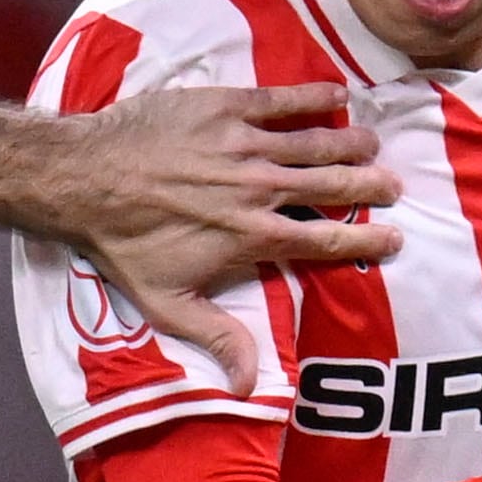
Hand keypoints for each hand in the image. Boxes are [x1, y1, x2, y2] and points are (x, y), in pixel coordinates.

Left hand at [35, 86, 403, 391]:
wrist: (85, 180)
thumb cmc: (124, 246)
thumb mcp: (169, 304)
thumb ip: (219, 339)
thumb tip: (251, 388)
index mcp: (253, 236)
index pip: (325, 241)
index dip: (366, 242)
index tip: (395, 238)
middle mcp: (260, 189)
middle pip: (332, 187)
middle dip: (369, 186)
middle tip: (393, 185)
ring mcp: (245, 144)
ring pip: (315, 142)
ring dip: (350, 142)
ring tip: (374, 143)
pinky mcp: (226, 107)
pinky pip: (282, 99)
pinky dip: (314, 95)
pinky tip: (338, 93)